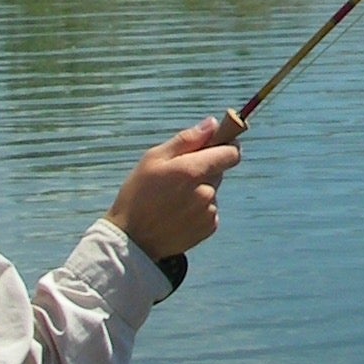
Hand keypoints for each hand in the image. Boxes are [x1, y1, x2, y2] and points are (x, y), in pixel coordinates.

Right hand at [108, 110, 243, 263]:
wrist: (132, 240)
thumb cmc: (137, 195)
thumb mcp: (153, 158)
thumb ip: (187, 139)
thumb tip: (213, 124)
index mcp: (192, 171)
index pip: (231, 153)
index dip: (226, 146)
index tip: (217, 145)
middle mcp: (206, 192)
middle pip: (219, 171)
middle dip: (204, 169)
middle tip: (178, 177)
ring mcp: (208, 212)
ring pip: (213, 191)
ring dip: (200, 190)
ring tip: (173, 199)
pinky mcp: (209, 228)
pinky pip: (210, 210)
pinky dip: (199, 209)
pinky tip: (178, 213)